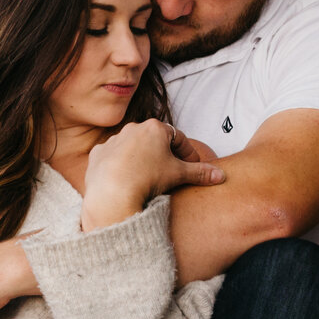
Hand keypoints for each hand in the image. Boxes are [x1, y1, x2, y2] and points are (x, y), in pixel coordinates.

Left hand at [82, 119, 224, 227]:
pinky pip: (113, 158)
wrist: (113, 191)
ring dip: (141, 159)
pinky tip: (125, 180)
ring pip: (132, 148)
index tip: (193, 165)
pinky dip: (120, 167)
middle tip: (172, 171)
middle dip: (164, 154)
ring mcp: (113, 140)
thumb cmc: (148, 178)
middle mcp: (132, 128)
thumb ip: (200, 172)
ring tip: (148, 178)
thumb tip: (221, 175)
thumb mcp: (179, 174)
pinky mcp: (98, 154)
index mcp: (155, 128)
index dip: (188, 152)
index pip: (178, 137)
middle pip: (154, 140)